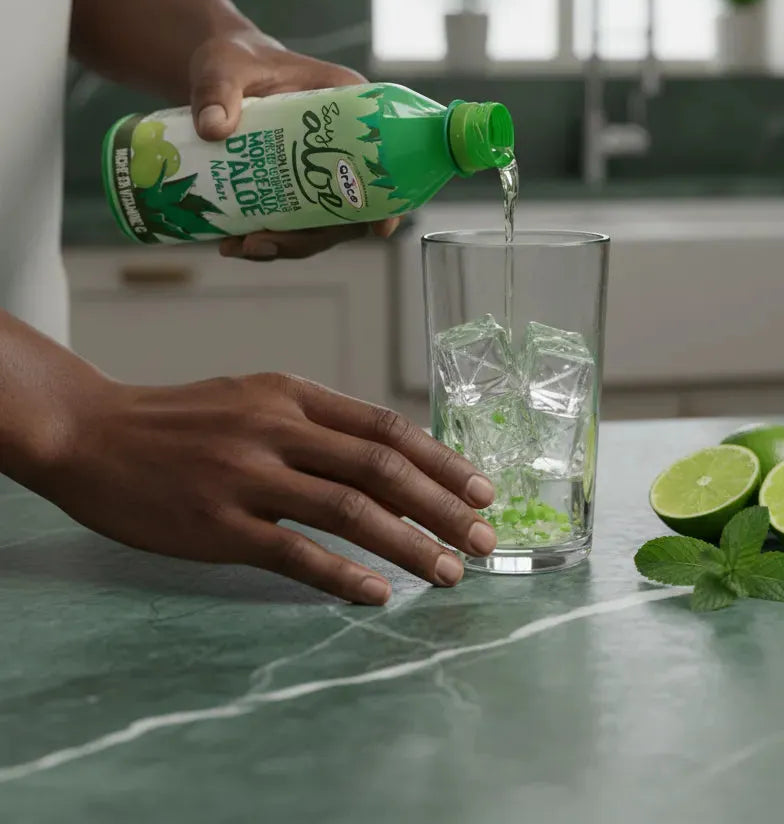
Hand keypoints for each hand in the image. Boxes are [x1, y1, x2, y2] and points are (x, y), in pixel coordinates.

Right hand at [32, 372, 497, 604]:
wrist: (94, 433)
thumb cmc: (184, 418)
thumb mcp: (257, 396)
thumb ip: (319, 422)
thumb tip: (391, 461)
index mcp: (293, 395)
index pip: (386, 428)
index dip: (441, 460)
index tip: (482, 490)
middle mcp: (278, 429)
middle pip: (380, 469)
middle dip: (443, 507)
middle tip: (484, 539)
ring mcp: (247, 477)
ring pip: (349, 512)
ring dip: (409, 545)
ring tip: (449, 571)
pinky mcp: (217, 526)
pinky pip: (294, 554)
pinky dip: (343, 575)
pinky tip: (378, 594)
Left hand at [187, 30, 399, 260]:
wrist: (218, 72)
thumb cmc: (235, 59)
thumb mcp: (225, 66)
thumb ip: (217, 92)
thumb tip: (212, 128)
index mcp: (348, 106)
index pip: (382, 156)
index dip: (386, 198)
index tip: (379, 227)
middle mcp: (341, 145)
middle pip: (348, 205)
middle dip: (310, 236)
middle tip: (262, 243)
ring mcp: (318, 171)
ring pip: (318, 222)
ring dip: (285, 245)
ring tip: (238, 248)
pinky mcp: (292, 186)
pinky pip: (290, 223)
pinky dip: (266, 239)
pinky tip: (231, 243)